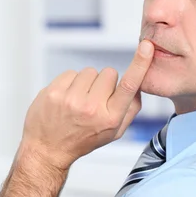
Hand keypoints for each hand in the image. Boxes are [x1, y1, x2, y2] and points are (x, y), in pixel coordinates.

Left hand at [19, 40, 153, 169]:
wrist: (49, 148)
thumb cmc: (84, 140)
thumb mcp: (115, 133)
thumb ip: (131, 110)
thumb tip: (139, 86)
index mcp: (111, 119)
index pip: (129, 86)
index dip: (140, 64)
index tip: (146, 47)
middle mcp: (92, 109)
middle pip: (109, 73)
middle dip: (105, 82)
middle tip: (94, 99)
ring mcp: (71, 100)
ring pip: (89, 71)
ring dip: (86, 82)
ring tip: (79, 100)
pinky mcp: (54, 92)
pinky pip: (71, 73)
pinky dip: (70, 82)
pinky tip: (67, 98)